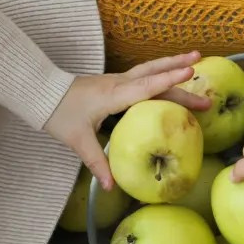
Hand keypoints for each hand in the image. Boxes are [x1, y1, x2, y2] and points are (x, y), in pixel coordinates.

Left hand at [45, 52, 210, 190]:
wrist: (42, 93)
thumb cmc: (59, 114)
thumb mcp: (78, 141)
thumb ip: (97, 163)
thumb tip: (112, 186)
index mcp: (113, 95)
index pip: (146, 86)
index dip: (168, 80)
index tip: (190, 71)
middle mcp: (119, 83)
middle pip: (153, 74)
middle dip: (178, 71)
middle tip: (202, 68)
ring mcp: (118, 80)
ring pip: (149, 69)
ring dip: (171, 63)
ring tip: (195, 57)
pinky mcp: (116, 83)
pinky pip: (144, 75)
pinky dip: (161, 72)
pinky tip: (171, 73)